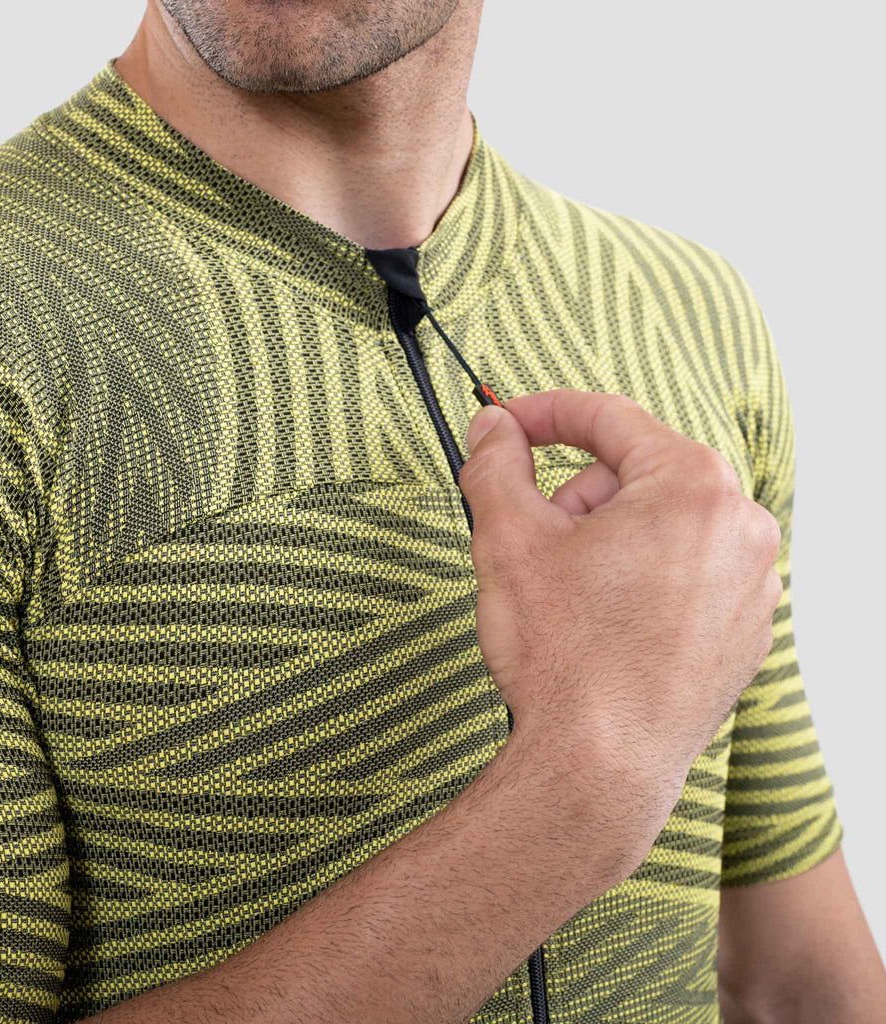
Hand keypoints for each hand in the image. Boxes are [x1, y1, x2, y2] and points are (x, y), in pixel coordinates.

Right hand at [458, 390, 782, 877]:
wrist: (601, 767)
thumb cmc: (564, 655)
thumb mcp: (508, 538)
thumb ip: (495, 464)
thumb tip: (493, 427)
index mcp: (691, 486)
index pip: (608, 419)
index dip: (543, 414)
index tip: (506, 425)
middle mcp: (739, 527)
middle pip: (634, 477)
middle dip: (574, 500)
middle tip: (533, 545)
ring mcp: (750, 583)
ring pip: (658, 528)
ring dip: (604, 543)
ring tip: (568, 598)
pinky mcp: (744, 631)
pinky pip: (683, 575)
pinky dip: (639, 582)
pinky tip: (602, 627)